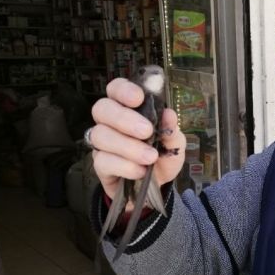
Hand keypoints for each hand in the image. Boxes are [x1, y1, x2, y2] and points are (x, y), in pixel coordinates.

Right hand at [90, 78, 185, 201]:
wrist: (157, 186)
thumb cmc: (162, 156)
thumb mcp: (174, 143)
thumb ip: (172, 129)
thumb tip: (169, 114)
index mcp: (128, 108)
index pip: (115, 88)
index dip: (123, 90)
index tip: (138, 98)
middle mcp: (110, 122)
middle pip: (102, 109)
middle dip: (124, 118)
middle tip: (147, 131)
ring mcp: (102, 144)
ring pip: (101, 135)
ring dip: (128, 146)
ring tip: (150, 157)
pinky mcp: (100, 165)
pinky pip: (103, 161)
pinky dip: (125, 166)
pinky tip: (141, 171)